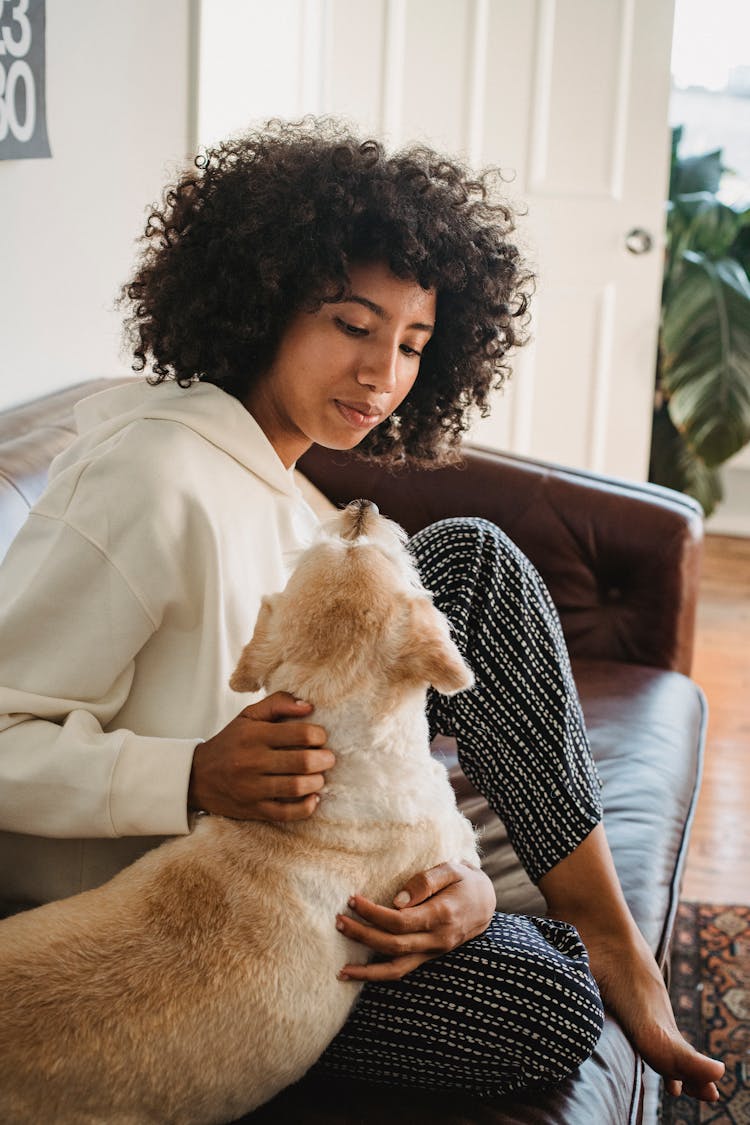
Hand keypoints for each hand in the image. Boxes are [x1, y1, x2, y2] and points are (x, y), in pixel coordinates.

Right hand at [188, 692, 334, 821]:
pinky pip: (287, 813)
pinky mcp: (254, 810)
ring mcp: (252, 788)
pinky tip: (313, 798)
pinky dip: (306, 807)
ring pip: (297, 787)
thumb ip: (278, 703)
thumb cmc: (231, 742)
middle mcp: (252, 761)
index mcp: (254, 735)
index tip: (320, 738)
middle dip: (324, 759)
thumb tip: (308, 706)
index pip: (300, 734)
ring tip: (320, 776)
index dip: (319, 735)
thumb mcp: (248, 716)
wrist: (197, 777)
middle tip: (328, 757)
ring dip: (318, 781)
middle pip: (303, 762)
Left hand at [336, 861, 495, 980]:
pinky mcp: (428, 957)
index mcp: (441, 915)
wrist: (487, 902)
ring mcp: (433, 953)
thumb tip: (397, 900)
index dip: (373, 913)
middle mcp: (437, 940)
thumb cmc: (466, 881)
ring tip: (341, 969)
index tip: (353, 900)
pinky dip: (378, 976)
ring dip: (367, 970)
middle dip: (363, 934)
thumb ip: (425, 882)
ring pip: (396, 969)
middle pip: (393, 944)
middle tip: (338, 921)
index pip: (400, 921)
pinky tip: (357, 975)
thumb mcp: (452, 870)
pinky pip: (401, 971)